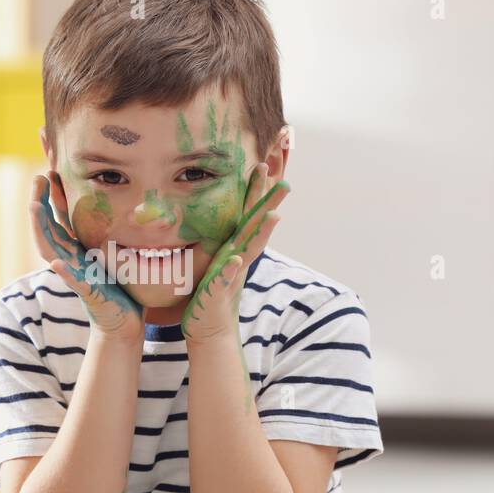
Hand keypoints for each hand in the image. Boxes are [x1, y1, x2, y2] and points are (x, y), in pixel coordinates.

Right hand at [30, 172, 144, 342]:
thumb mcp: (112, 250)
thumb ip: (107, 231)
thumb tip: (115, 200)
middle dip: (41, 202)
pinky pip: (75, 282)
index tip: (49, 169)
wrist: (125, 321)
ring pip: (51, 250)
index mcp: (77, 248)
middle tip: (38, 177)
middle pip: (48, 227)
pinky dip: (65, 273)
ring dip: (41, 229)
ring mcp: (76, 275)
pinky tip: (56, 263)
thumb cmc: (120, 285)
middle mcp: (71, 259)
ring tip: (34, 207)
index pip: (59, 215)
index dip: (52, 194)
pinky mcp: (89, 293)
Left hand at [181, 163, 288, 343]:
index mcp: (234, 247)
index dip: (256, 191)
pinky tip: (236, 259)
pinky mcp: (218, 292)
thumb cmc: (209, 292)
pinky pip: (225, 279)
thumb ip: (221, 239)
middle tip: (285, 183)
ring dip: (261, 234)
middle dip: (269, 205)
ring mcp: (232, 275)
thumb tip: (223, 217)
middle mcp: (238, 258)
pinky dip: (231, 269)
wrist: (208, 328)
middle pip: (256, 226)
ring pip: (249, 250)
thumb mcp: (215, 259)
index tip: (263, 164)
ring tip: (273, 216)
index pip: (248, 214)